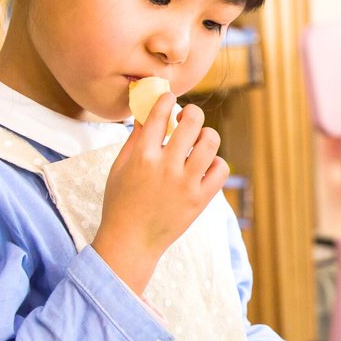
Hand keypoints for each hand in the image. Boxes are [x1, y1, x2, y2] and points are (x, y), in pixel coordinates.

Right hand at [91, 101, 227, 295]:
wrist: (131, 242)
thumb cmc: (120, 202)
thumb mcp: (119, 167)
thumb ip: (135, 138)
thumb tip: (147, 110)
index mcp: (142, 156)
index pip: (159, 114)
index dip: (167, 99)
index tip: (169, 98)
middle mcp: (166, 167)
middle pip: (192, 122)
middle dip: (192, 113)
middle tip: (189, 118)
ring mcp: (186, 184)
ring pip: (211, 143)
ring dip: (207, 135)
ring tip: (200, 141)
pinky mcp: (200, 200)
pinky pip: (221, 170)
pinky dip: (217, 162)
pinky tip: (206, 165)